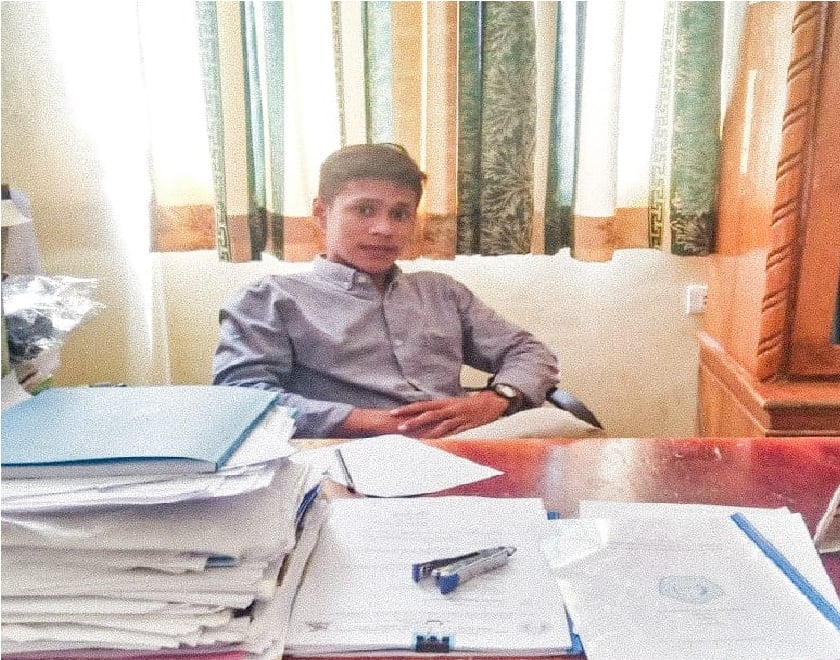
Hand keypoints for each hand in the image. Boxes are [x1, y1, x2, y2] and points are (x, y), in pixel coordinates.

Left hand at [389, 390, 508, 438]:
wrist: (492, 402)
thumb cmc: (469, 405)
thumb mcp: (451, 405)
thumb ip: (437, 411)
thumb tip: (419, 417)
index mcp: (444, 402)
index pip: (422, 405)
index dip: (407, 409)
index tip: (393, 413)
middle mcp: (450, 409)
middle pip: (428, 414)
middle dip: (414, 421)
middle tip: (399, 427)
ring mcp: (459, 418)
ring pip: (441, 426)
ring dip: (428, 433)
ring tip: (416, 441)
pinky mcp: (467, 427)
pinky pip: (455, 434)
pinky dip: (446, 440)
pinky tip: (437, 446)